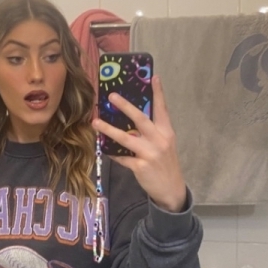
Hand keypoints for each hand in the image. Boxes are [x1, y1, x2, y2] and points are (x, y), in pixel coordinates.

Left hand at [92, 75, 186, 212]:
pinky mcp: (140, 166)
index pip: (162, 109)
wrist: (171, 190)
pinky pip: (121, 157)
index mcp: (166, 132)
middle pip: (140, 119)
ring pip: (125, 138)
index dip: (158, 93)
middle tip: (112, 96)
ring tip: (95, 122)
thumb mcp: (164, 145)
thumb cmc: (165, 164)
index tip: (154, 77)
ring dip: (108, 129)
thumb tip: (131, 119)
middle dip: (126, 106)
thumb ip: (152, 132)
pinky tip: (103, 148)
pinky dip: (112, 153)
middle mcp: (159, 140)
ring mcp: (149, 153)